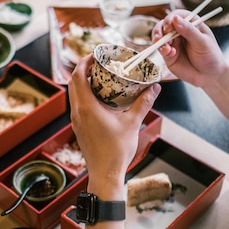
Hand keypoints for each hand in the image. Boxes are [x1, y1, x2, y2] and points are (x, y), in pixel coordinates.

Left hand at [68, 55, 159, 185]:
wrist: (105, 173)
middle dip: (83, 69)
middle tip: (99, 62)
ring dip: (82, 81)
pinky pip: (77, 104)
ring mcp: (76, 120)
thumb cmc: (117, 151)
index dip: (84, 62)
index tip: (95, 54)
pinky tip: (99, 95)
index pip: (78, 77)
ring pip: (73, 93)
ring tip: (99, 75)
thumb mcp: (133, 123)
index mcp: (86, 107)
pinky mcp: (78, 127)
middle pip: (73, 82)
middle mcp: (77, 112)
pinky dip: (84, 94)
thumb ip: (144, 103)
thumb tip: (155, 87)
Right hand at [153, 10, 226, 87]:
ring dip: (159, 41)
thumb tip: (176, 19)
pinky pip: (160, 49)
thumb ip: (189, 31)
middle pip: (164, 25)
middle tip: (161, 38)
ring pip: (159, 36)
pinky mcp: (168, 54)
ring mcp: (173, 43)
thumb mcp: (202, 42)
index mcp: (190, 24)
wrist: (209, 76)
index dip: (170, 19)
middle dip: (160, 30)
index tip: (169, 26)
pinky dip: (162, 50)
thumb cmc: (210, 56)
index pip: (177, 15)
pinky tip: (170, 54)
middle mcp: (179, 31)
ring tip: (166, 49)